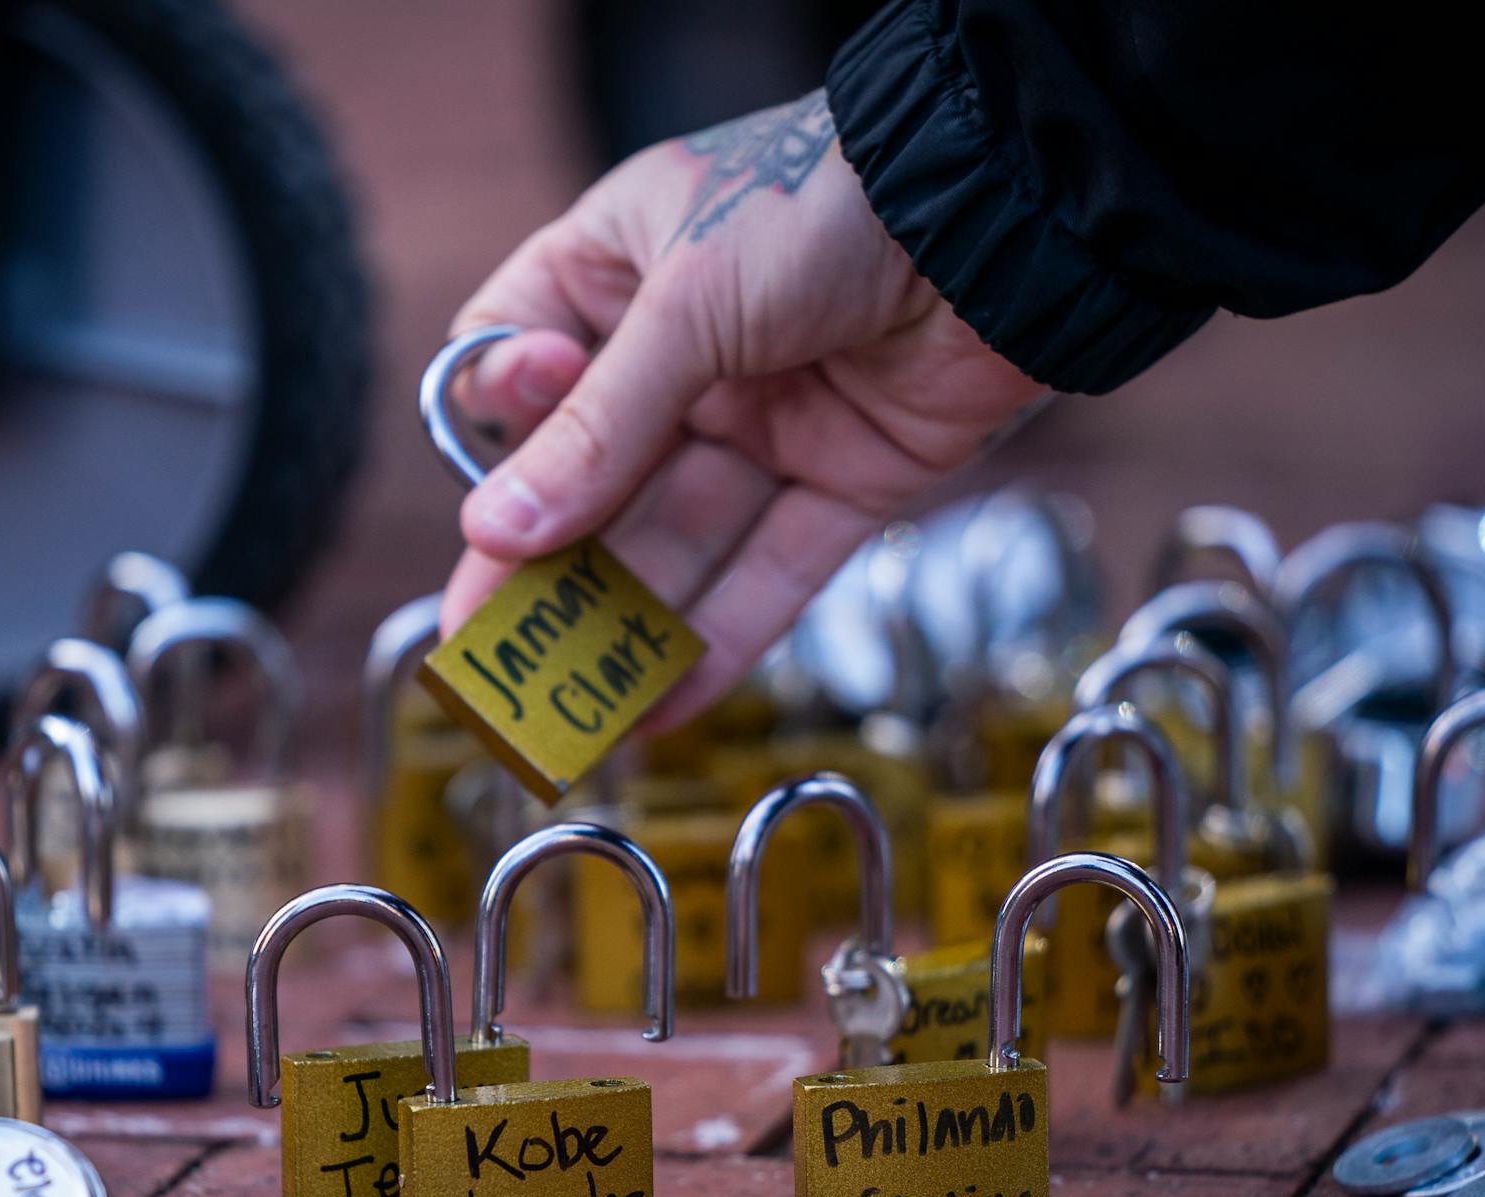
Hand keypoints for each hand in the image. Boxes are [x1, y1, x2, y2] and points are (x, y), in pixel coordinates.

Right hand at [441, 90, 1045, 728]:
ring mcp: (765, 422)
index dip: (505, 424)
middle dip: (540, 572)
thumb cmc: (832, 198)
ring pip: (678, 541)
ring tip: (568, 710)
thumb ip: (600, 426)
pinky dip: (724, 635)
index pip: (522, 368)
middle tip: (480, 660)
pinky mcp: (845, 479)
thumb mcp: (690, 298)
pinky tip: (666, 702)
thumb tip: (498, 532)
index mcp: (620, 275)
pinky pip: (771, 570)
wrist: (1005, 207)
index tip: (497, 468)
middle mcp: (683, 357)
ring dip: (624, 624)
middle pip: (590, 482)